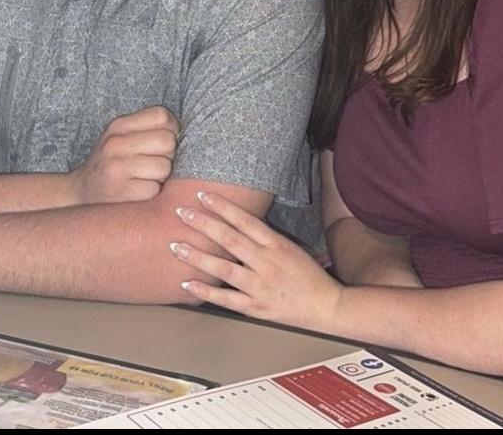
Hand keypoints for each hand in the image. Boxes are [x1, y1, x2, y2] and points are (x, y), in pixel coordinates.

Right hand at [71, 106, 178, 204]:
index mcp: (118, 125)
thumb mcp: (121, 137)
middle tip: (154, 162)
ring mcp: (117, 168)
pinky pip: (155, 189)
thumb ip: (147, 128)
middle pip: (167, 141)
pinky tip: (139, 190)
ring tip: (145, 177)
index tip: (165, 140)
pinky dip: (152, 193)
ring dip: (161, 176)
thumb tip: (183, 128)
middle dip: (168, 154)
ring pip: (164, 167)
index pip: (162, 115)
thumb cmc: (111, 163)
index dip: (172, 128)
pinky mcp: (121, 192)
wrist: (81, 193)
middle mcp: (115, 144)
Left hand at [171, 191, 343, 332]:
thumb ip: (266, 238)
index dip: (223, 206)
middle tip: (182, 212)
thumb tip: (238, 222)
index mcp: (276, 243)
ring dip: (197, 256)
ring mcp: (260, 286)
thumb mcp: (291, 247)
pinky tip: (187, 284)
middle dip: (203, 224)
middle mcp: (266, 262)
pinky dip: (205, 292)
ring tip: (176, 246)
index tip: (203, 195)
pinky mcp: (256, 307)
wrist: (326, 306)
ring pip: (223, 268)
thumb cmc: (309, 274)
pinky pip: (225, 299)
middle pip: (230, 239)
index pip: (245, 220)